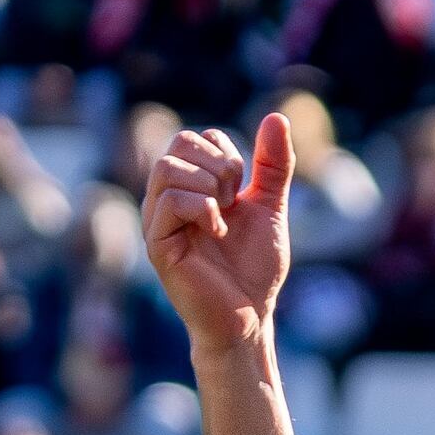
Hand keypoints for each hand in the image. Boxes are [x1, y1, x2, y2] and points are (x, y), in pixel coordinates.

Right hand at [141, 112, 295, 352]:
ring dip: (208, 185)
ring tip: (223, 217)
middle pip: (179, 143)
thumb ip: (273, 166)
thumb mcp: (270, 208)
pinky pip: (170, 201)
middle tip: (233, 201)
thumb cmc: (254, 268)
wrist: (249, 317)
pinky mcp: (157, 244)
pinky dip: (202, 208)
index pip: (198, 138)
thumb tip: (277, 117)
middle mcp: (167, 199)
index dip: (227, 154)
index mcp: (190, 187)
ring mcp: (158, 221)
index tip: (241, 192)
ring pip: (168, 167)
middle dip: (218, 164)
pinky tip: (217, 232)